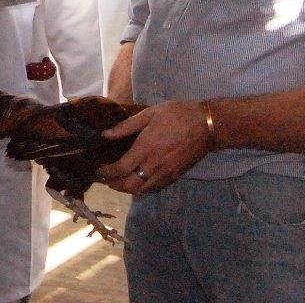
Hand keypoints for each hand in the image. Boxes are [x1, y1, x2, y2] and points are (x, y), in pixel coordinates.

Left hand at [95, 100, 212, 193]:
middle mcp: (154, 165)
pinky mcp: (175, 176)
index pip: (121, 169)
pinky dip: (142, 189)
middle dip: (114, 184)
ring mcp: (166, 173)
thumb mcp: (149, 114)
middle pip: (129, 185)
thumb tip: (105, 134)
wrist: (207, 126)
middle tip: (105, 178)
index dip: (106, 172)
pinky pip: (154, 188)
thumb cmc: (177, 115)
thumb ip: (126, 126)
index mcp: (145, 148)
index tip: (98, 170)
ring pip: (142, 191)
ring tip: (118, 181)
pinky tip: (137, 181)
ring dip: (127, 189)